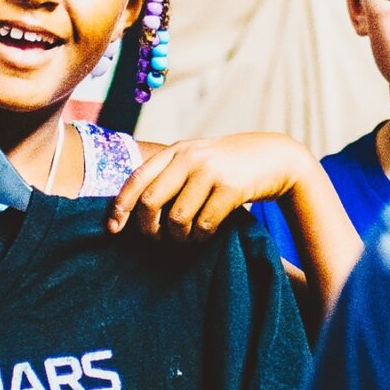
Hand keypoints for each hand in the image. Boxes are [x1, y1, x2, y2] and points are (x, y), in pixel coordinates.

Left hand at [106, 132, 308, 239]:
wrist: (275, 158)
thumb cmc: (229, 166)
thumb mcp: (197, 160)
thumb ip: (170, 175)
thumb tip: (132, 209)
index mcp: (176, 151)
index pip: (136, 179)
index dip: (120, 207)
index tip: (114, 228)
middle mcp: (189, 157)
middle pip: (150, 203)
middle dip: (148, 228)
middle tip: (158, 238)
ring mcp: (211, 171)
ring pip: (176, 219)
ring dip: (178, 237)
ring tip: (187, 236)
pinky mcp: (231, 188)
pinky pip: (204, 225)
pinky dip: (201, 237)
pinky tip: (206, 234)